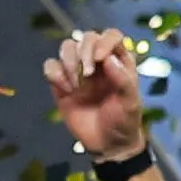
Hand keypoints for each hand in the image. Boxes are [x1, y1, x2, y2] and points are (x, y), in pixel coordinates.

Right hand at [47, 30, 149, 165]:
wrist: (106, 144)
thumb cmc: (123, 121)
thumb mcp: (130, 102)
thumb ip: (123, 80)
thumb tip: (107, 58)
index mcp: (119, 61)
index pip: (111, 35)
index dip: (103, 41)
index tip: (99, 60)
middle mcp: (98, 62)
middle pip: (86, 37)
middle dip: (83, 52)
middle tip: (86, 74)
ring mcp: (78, 71)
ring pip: (67, 47)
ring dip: (68, 62)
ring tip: (75, 85)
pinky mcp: (60, 83)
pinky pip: (50, 66)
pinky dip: (55, 74)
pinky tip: (65, 90)